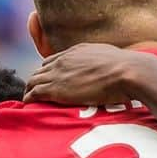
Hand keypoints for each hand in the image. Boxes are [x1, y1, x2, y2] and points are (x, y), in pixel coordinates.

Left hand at [24, 43, 148, 106]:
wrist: (128, 72)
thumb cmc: (129, 69)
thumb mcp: (114, 59)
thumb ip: (106, 63)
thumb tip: (117, 70)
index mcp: (77, 51)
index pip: (54, 60)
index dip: (49, 71)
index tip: (49, 81)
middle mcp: (64, 60)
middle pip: (40, 70)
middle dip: (37, 81)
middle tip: (36, 93)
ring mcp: (59, 73)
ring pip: (33, 80)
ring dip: (30, 90)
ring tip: (30, 100)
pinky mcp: (56, 88)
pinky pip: (34, 93)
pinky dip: (29, 98)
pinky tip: (28, 105)